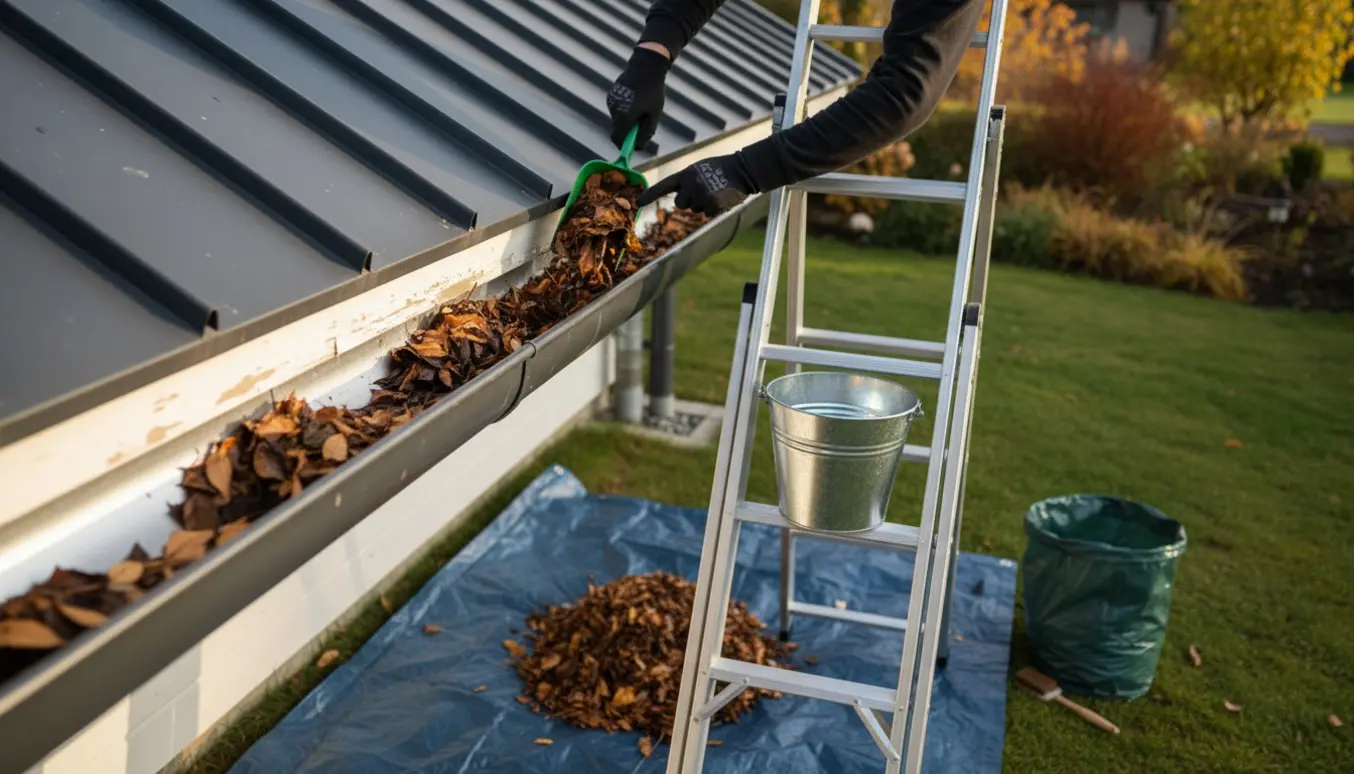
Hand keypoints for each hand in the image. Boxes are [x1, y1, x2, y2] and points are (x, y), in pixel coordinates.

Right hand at [607, 46, 670, 149]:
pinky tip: (635, 101)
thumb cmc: (653, 91)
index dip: (623, 146)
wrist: (646, 66)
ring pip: (616, 119)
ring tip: (640, 109)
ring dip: (626, 120)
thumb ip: (647, 132)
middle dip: (627, 132)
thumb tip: (639, 147)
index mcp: (624, 116)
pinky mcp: (611, 94)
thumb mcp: (654, 114)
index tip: (632, 146)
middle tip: (641, 125)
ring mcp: (611, 101)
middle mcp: (614, 109)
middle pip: (617, 129)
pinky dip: (624, 111)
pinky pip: (616, 109)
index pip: (617, 139)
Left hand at [638, 154, 758, 216]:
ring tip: (716, 190)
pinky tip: (722, 197)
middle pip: (681, 204)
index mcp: (686, 173)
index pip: (664, 186)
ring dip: (705, 204)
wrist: (743, 169)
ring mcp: (701, 194)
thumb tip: (681, 201)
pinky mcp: (712, 204)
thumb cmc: (721, 169)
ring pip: (695, 210)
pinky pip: (707, 214)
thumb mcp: (700, 170)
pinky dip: (715, 209)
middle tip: (705, 189)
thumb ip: (687, 182)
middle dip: (691, 201)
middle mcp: (690, 184)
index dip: (650, 195)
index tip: (638, 203)